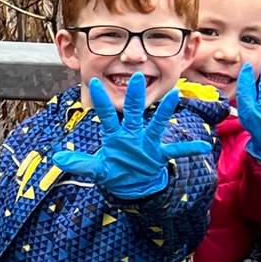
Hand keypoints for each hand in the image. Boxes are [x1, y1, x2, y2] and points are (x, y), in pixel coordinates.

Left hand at [50, 75, 210, 199]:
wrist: (133, 185)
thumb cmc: (115, 171)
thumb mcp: (97, 169)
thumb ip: (79, 163)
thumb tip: (58, 158)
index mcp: (115, 136)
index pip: (106, 115)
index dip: (100, 100)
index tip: (93, 82)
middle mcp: (133, 135)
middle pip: (134, 112)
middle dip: (135, 96)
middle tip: (137, 76)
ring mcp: (148, 143)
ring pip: (157, 124)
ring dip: (164, 111)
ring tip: (174, 94)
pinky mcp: (159, 155)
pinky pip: (175, 150)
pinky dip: (188, 148)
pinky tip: (203, 145)